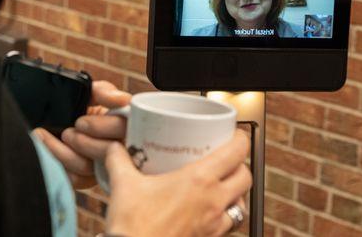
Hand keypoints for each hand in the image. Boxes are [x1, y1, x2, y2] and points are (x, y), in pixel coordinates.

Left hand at [33, 80, 130, 188]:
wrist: (53, 119)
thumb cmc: (79, 105)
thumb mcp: (92, 93)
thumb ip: (104, 92)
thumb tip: (122, 100)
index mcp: (124, 126)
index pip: (124, 129)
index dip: (104, 127)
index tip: (80, 122)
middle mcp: (118, 149)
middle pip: (109, 153)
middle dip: (83, 142)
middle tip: (65, 132)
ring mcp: (102, 167)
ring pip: (86, 167)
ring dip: (62, 152)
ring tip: (44, 136)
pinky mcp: (86, 180)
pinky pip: (74, 179)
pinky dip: (57, 164)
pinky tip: (45, 151)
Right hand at [104, 131, 251, 236]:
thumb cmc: (134, 227)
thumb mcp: (123, 185)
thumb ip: (119, 160)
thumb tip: (115, 148)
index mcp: (199, 180)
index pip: (237, 153)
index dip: (240, 139)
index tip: (234, 135)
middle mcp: (213, 202)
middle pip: (246, 177)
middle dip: (240, 166)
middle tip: (227, 160)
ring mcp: (214, 225)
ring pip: (242, 205)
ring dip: (237, 194)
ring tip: (223, 188)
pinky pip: (229, 226)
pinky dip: (226, 217)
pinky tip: (210, 214)